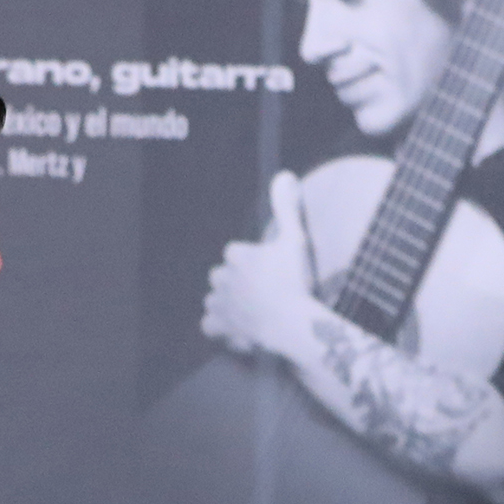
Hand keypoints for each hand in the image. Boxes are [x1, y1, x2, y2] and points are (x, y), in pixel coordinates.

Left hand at [201, 170, 317, 357]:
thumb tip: (285, 175)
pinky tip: (236, 328)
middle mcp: (221, 276)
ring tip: (250, 311)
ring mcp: (218, 303)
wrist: (291, 324)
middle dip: (236, 282)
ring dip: (227, 303)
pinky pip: (209, 324)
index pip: (237, 254)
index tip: (271, 272)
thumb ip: (286, 209)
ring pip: (215, 298)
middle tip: (262, 293)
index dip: (253, 263)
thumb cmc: (294, 282)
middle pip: (222, 275)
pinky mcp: (219, 325)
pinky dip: (219, 326)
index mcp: (236, 254)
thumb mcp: (295, 240)